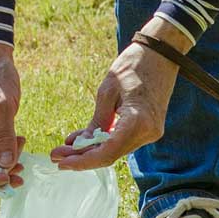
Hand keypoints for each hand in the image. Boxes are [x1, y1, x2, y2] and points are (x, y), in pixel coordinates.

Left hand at [52, 17, 185, 170]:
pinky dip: (104, 143)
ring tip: (66, 147)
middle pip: (111, 155)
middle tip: (57, 155)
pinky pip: (124, 142)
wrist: (161, 54)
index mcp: (137, 122)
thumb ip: (96, 122)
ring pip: (117, 150)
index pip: (107, 153)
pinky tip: (85, 141)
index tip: (60, 162)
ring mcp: (151, 133)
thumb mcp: (107, 91)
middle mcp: (148, 133)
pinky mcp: (150, 129)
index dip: (82, 162)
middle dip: (83, 158)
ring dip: (92, 151)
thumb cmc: (134, 66)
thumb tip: (77, 144)